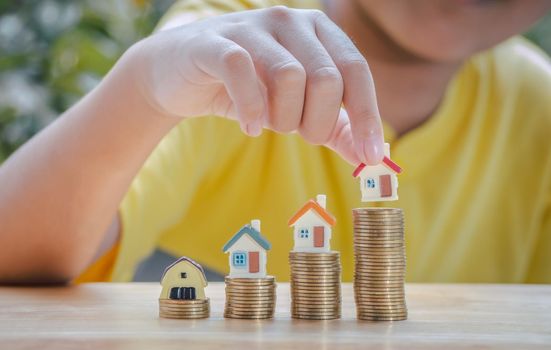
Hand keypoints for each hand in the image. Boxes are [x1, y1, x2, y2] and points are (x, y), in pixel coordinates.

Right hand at [130, 6, 383, 164]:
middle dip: (316, 122)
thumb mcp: (299, 110)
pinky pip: (243, 73)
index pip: (356, 71)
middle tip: (296, 133)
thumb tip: (371, 158)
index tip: (372, 157)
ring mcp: (252, 27)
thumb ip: (336, 129)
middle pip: (326, 79)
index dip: (367, 116)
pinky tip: (251, 128)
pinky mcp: (215, 42)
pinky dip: (251, 110)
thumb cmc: (249, 91)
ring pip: (289, 77)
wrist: (182, 75)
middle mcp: (290, 21)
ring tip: (270, 125)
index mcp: (318, 31)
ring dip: (284, 118)